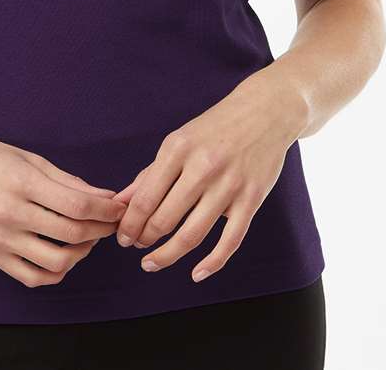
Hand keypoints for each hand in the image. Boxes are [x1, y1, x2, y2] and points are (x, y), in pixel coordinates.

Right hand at [0, 132, 129, 288]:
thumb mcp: (28, 158)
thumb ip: (67, 180)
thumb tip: (104, 197)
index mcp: (21, 182)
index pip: (76, 205)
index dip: (105, 210)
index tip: (118, 208)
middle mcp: (10, 213)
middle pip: (71, 232)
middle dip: (100, 229)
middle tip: (109, 223)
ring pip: (56, 262)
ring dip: (81, 253)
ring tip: (86, 239)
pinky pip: (33, 277)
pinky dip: (56, 272)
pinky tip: (64, 256)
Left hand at [110, 70, 306, 282]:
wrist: (264, 112)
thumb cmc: (214, 129)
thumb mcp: (177, 142)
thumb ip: (149, 174)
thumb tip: (120, 203)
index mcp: (178, 149)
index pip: (145, 198)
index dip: (129, 224)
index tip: (122, 237)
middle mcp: (202, 167)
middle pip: (165, 219)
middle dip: (145, 240)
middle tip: (137, 248)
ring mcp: (229, 185)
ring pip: (193, 234)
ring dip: (168, 255)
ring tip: (153, 262)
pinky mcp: (252, 198)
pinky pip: (230, 240)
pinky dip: (212, 263)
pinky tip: (196, 273)